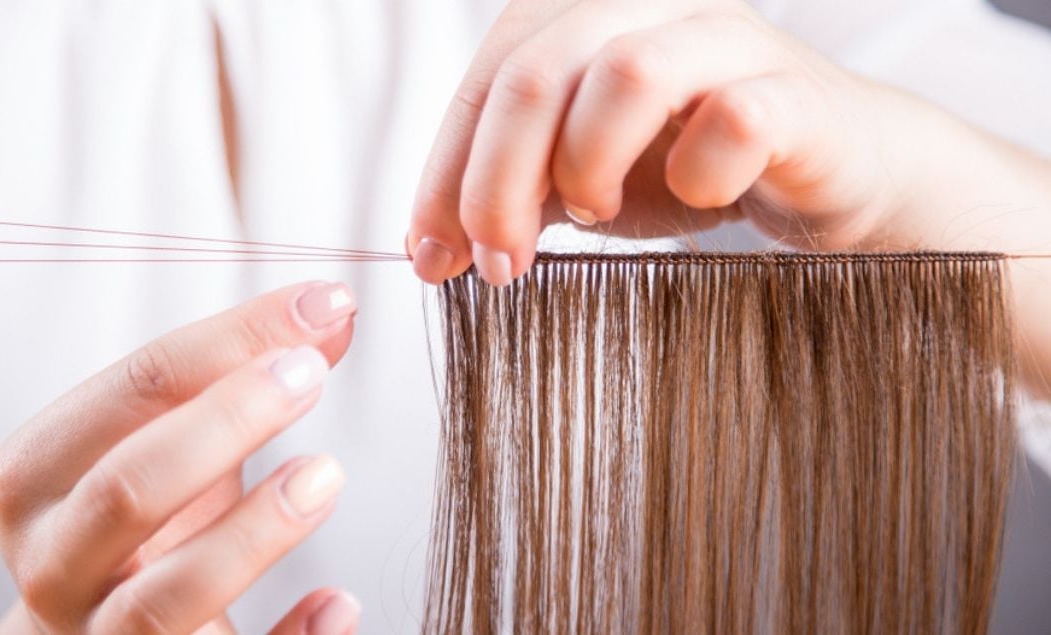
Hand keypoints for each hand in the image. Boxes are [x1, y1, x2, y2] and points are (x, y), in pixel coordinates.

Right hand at [0, 282, 361, 633]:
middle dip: (226, 422)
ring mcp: (97, 634)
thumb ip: (235, 373)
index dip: (233, 340)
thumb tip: (328, 312)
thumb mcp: (163, 435)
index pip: (133, 387)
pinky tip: (337, 602)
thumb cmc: (136, 516)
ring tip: (326, 476)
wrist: (88, 626)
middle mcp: (53, 561)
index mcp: (36, 475)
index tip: (321, 304)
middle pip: (129, 489)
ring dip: (252, 535)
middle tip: (310, 375)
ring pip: (161, 600)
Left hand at [405, 0, 991, 284]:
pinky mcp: (795, 94)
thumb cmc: (692, 167)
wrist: (828, 174)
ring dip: (586, 163)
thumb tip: (431, 250)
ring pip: (628, 72)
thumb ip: (513, 192)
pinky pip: (734, 118)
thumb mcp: (580, 179)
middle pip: (539, 70)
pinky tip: (698, 202)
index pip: (489, 75)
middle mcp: (650, 10)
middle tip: (496, 264)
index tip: (431, 256)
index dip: (447, 168)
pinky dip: (698, 175)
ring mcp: (727, 42)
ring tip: (594, 214)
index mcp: (587, 19)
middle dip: (496, 180)